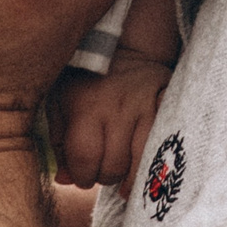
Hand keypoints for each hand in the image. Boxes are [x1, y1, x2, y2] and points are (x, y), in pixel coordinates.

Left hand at [48, 58, 172, 187]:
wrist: (122, 45)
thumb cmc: (84, 80)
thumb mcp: (59, 103)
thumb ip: (59, 143)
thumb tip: (65, 180)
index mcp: (86, 106)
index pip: (85, 158)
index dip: (81, 177)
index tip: (82, 176)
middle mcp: (117, 107)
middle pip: (114, 166)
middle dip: (105, 177)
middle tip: (102, 170)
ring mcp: (145, 107)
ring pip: (141, 160)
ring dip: (130, 175)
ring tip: (122, 172)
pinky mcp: (166, 105)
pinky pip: (163, 144)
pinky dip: (154, 159)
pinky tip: (144, 165)